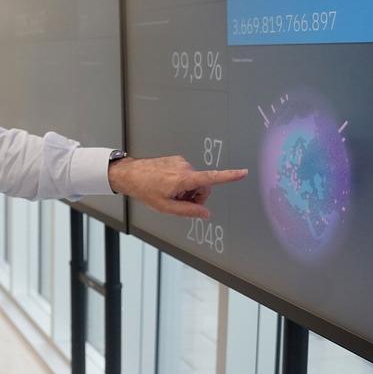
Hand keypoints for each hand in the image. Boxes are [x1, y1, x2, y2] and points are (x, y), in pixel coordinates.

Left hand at [108, 155, 246, 218]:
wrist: (130, 174)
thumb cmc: (145, 190)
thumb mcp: (166, 207)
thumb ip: (188, 211)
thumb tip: (206, 214)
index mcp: (184, 179)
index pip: (211, 178)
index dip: (229, 176)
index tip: (243, 172)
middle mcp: (185, 167)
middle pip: (203, 186)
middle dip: (196, 196)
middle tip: (179, 202)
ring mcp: (180, 162)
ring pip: (194, 181)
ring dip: (187, 190)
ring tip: (170, 193)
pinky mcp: (176, 159)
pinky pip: (186, 174)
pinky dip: (181, 182)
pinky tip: (167, 185)